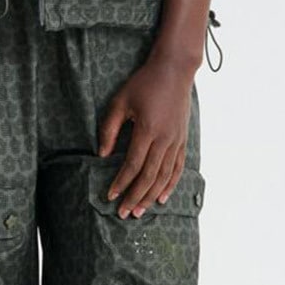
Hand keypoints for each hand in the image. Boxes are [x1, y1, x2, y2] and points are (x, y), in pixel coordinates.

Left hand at [95, 53, 194, 216]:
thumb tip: (101, 154)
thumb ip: (109, 128)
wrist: (175, 70)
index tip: (111, 196)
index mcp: (147, 130)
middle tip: (124, 213)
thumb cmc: (144, 83)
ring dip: (151, 196)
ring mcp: (176, 141)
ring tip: (140, 211)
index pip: (133, 164)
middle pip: (149, 176)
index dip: (121, 183)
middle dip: (135, 197)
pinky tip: (162, 198)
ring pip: (164, 176)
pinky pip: (177, 168)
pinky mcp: (183, 140)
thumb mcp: (121, 101)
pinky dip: (170, 185)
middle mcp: (164, 139)